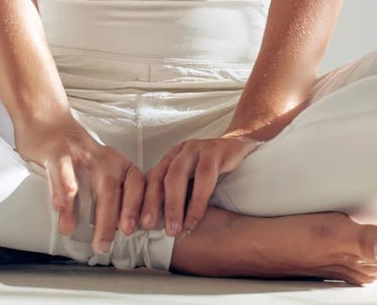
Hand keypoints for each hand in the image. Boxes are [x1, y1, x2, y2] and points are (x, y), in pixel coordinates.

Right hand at [14, 113, 146, 253]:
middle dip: (115, 220)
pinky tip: (61, 208)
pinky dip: (64, 189)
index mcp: (116, 163)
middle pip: (116, 189)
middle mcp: (103, 158)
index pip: (137, 184)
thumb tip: (113, 235)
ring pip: (99, 182)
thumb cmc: (73, 154)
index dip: (139, 206)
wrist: (48, 122)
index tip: (141, 228)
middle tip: (106, 244)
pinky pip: (64, 170)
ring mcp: (81, 154)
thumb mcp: (96, 171)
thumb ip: (106, 198)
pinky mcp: (57, 151)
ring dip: (99, 213)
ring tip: (93, 238)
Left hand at [139, 134, 262, 236]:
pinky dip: (198, 200)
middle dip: (152, 203)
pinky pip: (204, 176)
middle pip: (160, 176)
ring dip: (174, 205)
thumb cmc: (212, 170)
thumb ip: (177, 196)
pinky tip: (195, 218)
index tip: (134, 225)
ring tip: (174, 229)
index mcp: (170, 159)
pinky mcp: (215, 151)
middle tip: (149, 227)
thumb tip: (158, 227)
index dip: (140, 202)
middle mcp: (180, 152)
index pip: (150, 179)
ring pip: (178, 175)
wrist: (241, 146)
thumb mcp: (191, 181)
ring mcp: (196, 149)